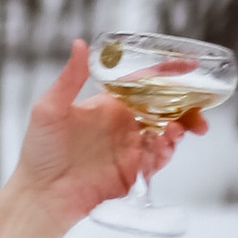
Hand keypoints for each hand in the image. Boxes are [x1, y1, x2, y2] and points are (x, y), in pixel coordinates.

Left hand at [0, 38, 207, 237]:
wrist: (41, 194)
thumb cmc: (39, 151)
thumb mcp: (49, 109)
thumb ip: (69, 79)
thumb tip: (79, 43)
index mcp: (109, 105)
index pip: (143, 84)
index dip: (166, 74)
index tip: (188, 66)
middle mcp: (123, 124)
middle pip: (164, 109)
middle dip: (186, 106)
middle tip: (198, 108)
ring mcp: (130, 148)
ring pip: (165, 134)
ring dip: (177, 129)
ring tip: (176, 129)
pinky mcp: (133, 172)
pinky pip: (157, 159)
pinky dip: (165, 151)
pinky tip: (163, 146)